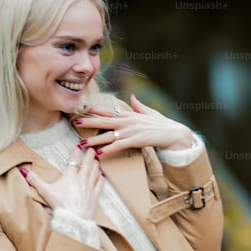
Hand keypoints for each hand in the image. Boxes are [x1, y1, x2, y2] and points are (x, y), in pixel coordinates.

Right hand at [21, 146, 103, 219]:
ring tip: (96, 159)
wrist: (74, 218)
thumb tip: (24, 171)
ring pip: (94, 171)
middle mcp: (81, 179)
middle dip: (89, 155)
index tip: (78, 146)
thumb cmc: (60, 204)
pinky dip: (100, 179)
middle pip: (87, 163)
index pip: (73, 160)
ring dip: (95, 164)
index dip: (76, 152)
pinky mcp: (94, 196)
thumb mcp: (45, 190)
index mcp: (70, 176)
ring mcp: (89, 187)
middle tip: (91, 149)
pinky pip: (99, 184)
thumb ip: (34, 180)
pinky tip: (101, 175)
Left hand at [73, 94, 195, 156]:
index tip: (83, 108)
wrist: (174, 133)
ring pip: (108, 135)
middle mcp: (128, 121)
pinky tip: (99, 154)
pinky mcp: (136, 140)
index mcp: (130, 114)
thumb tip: (133, 97)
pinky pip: (118, 146)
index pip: (109, 110)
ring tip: (82, 143)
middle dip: (89, 121)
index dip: (96, 109)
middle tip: (76, 121)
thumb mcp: (150, 112)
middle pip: (104, 121)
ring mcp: (131, 131)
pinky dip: (108, 150)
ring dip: (94, 140)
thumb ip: (139, 106)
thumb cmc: (162, 124)